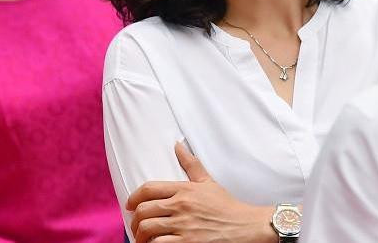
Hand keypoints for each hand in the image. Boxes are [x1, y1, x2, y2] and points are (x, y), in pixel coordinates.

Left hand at [127, 142, 276, 242]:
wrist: (248, 227)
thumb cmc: (228, 206)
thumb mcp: (208, 182)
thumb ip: (191, 163)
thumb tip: (177, 144)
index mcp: (184, 189)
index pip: (149, 189)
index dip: (134, 197)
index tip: (130, 205)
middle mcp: (181, 206)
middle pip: (144, 210)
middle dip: (135, 220)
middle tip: (136, 226)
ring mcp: (184, 227)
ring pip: (148, 229)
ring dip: (140, 236)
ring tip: (141, 239)